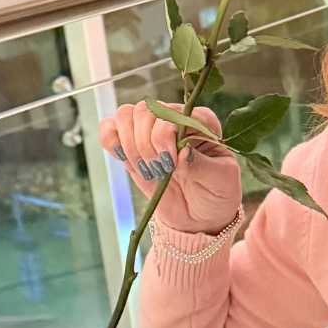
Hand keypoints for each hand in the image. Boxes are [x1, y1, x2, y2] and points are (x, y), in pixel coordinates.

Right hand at [98, 102, 241, 235]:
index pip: (174, 111)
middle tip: (160, 170)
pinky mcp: (130, 145)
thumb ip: (201, 163)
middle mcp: (173, 119)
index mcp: (201, 121)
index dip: (165, 134)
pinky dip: (111, 141)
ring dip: (130, 145)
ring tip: (147, 169)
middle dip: (146, 143)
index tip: (172, 162)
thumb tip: (182, 150)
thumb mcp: (219, 180)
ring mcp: (149, 130)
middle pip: (144, 111)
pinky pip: (108, 128)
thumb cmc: (215, 194)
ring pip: (125, 115)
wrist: (197, 217)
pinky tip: (124, 159)